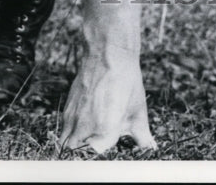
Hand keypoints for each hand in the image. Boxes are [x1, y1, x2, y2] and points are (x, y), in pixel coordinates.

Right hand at [58, 0, 155, 155]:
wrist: (108, 53)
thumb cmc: (126, 81)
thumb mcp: (138, 110)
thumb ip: (142, 136)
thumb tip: (151, 148)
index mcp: (104, 133)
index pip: (93, 163)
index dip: (99, 163)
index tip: (106, 157)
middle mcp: (84, 129)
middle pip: (74, 157)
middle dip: (83, 158)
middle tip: (95, 153)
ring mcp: (72, 119)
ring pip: (65, 146)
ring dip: (74, 149)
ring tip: (88, 145)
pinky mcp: (67, 109)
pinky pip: (64, 131)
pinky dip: (70, 135)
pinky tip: (83, 130)